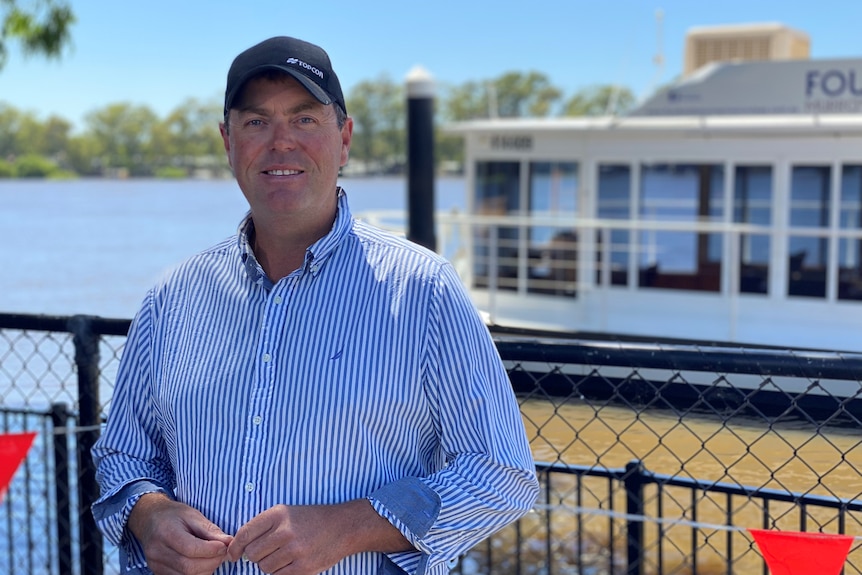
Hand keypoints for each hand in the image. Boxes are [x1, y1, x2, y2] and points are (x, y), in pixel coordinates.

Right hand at [128, 493, 233, 574]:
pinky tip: (202, 563)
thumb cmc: (173, 515)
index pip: (191, 548)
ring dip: (205, 570)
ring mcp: (155, 564)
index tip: (225, 546)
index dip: (211, 550)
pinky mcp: (157, 572)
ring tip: (213, 557)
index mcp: (166, 532)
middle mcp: (157, 551)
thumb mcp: (192, 515)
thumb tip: (229, 542)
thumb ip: (210, 530)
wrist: (149, 519)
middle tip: (222, 553)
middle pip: (188, 567)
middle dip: (211, 562)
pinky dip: (196, 574)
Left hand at [227, 500, 411, 574]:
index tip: (233, 555)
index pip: (244, 534)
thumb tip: (238, 548)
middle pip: (253, 554)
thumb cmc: (311, 519)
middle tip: (269, 551)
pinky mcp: (303, 567)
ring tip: (283, 555)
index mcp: (278, 514)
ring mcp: (295, 550)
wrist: (343, 527)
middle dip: (256, 555)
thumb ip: (263, 526)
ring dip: (269, 564)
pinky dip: (280, 572)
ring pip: (264, 567)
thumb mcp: (287, 512)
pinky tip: (291, 562)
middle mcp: (285, 531)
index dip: (235, 548)